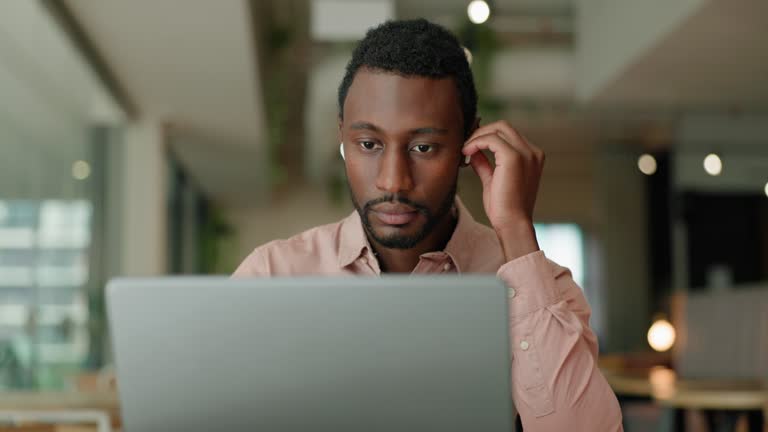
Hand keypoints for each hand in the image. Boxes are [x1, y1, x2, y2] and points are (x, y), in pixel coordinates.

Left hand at [462, 120, 544, 259]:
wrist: (512, 223)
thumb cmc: (504, 208)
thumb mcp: (493, 180)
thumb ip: (485, 164)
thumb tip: (472, 152)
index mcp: (532, 157)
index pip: (508, 134)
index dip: (486, 135)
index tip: (469, 145)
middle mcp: (532, 152)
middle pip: (504, 126)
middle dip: (481, 131)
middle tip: (465, 145)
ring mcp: (526, 153)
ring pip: (498, 128)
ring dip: (477, 136)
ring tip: (465, 150)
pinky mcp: (514, 157)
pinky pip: (491, 139)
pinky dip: (476, 142)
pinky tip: (467, 153)